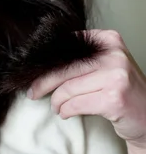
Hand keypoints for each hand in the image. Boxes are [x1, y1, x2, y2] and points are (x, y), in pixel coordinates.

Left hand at [28, 30, 145, 149]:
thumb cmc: (121, 90)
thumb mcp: (105, 65)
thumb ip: (81, 60)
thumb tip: (42, 64)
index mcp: (108, 40)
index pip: (68, 47)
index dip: (48, 62)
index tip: (34, 72)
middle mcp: (113, 54)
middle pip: (65, 67)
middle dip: (44, 82)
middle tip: (33, 92)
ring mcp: (116, 76)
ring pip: (68, 88)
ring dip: (57, 101)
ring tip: (57, 107)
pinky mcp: (114, 98)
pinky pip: (76, 104)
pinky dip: (66, 111)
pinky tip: (66, 113)